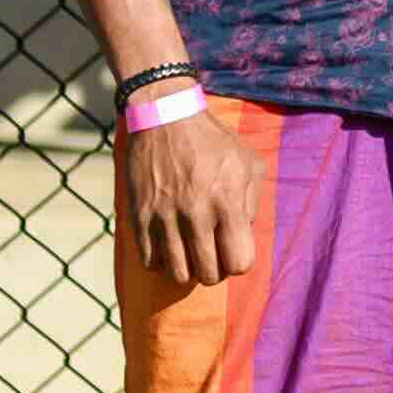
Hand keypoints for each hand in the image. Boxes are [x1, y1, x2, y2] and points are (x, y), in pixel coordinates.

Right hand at [117, 108, 266, 289]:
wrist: (166, 119)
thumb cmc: (212, 142)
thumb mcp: (247, 163)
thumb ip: (251, 201)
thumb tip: (243, 234)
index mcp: (228, 200)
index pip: (239, 262)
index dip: (238, 263)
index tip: (233, 252)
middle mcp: (197, 212)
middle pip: (208, 274)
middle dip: (213, 272)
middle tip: (211, 258)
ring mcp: (165, 215)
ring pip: (177, 273)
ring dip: (186, 271)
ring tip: (189, 255)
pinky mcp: (140, 215)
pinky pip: (149, 260)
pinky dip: (160, 263)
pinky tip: (167, 249)